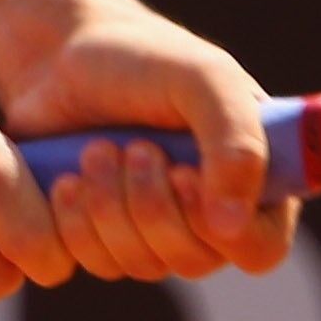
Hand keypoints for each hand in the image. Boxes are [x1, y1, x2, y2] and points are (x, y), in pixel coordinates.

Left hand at [0, 4, 299, 282]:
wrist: (58, 54)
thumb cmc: (141, 57)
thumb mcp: (202, 79)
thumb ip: (235, 142)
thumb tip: (232, 226)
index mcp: (251, 176)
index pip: (262, 247)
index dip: (224, 230)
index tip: (182, 174)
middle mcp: (209, 213)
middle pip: (196, 261)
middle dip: (154, 205)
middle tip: (132, 147)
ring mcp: (155, 231)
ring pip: (144, 266)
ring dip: (112, 208)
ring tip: (95, 149)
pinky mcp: (105, 237)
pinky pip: (97, 263)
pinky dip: (78, 223)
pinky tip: (67, 179)